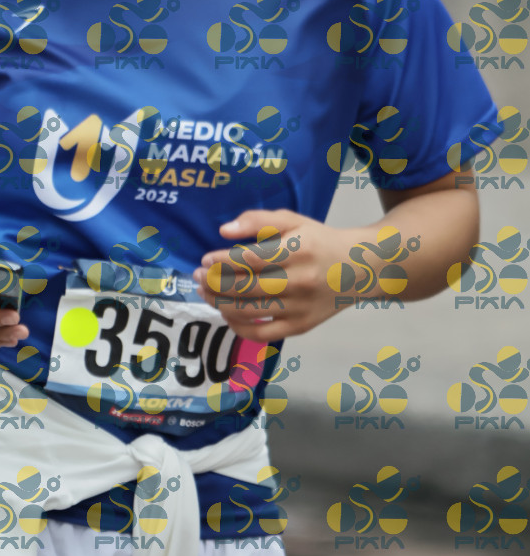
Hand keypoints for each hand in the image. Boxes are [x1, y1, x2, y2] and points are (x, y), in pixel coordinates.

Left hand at [194, 208, 347, 341]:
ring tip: (206, 294)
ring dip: (220, 304)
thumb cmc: (318, 241)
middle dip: (214, 283)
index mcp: (298, 250)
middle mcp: (300, 281)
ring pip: (249, 312)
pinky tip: (227, 314)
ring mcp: (300, 308)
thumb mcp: (293, 221)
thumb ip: (258, 220)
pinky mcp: (301, 327)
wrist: (359, 268)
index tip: (204, 260)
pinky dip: (238, 327)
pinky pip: (262, 334)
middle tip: (197, 278)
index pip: (250, 259)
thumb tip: (224, 231)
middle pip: (245, 287)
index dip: (221, 261)